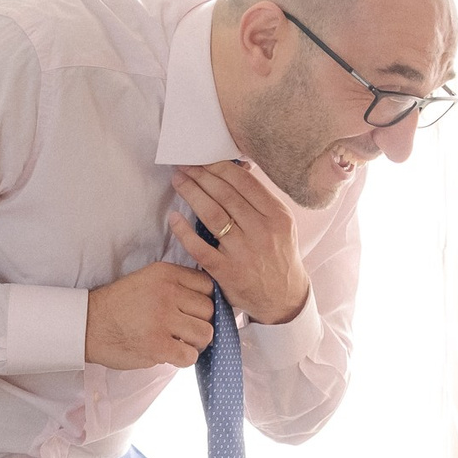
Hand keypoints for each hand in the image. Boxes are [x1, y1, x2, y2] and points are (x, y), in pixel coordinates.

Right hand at [86, 262, 216, 369]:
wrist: (88, 325)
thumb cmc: (119, 306)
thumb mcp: (146, 280)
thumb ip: (175, 285)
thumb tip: (208, 303)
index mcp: (165, 274)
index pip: (208, 286)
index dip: (205, 301)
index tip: (194, 312)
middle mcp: (167, 293)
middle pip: (209, 311)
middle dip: (201, 323)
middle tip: (186, 331)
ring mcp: (162, 319)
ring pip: (204, 333)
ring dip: (196, 342)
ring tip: (181, 343)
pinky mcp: (158, 345)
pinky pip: (190, 355)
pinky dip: (184, 358)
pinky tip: (171, 354)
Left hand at [170, 162, 309, 324]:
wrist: (283, 298)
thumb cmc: (278, 255)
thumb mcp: (280, 224)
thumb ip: (260, 199)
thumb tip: (237, 167)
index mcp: (277, 215)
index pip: (244, 183)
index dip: (219, 167)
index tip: (202, 159)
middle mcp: (262, 232)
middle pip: (225, 194)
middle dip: (201, 176)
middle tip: (184, 165)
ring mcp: (243, 253)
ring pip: (212, 215)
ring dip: (192, 193)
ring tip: (178, 181)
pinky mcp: (226, 272)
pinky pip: (200, 247)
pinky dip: (184, 231)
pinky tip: (174, 217)